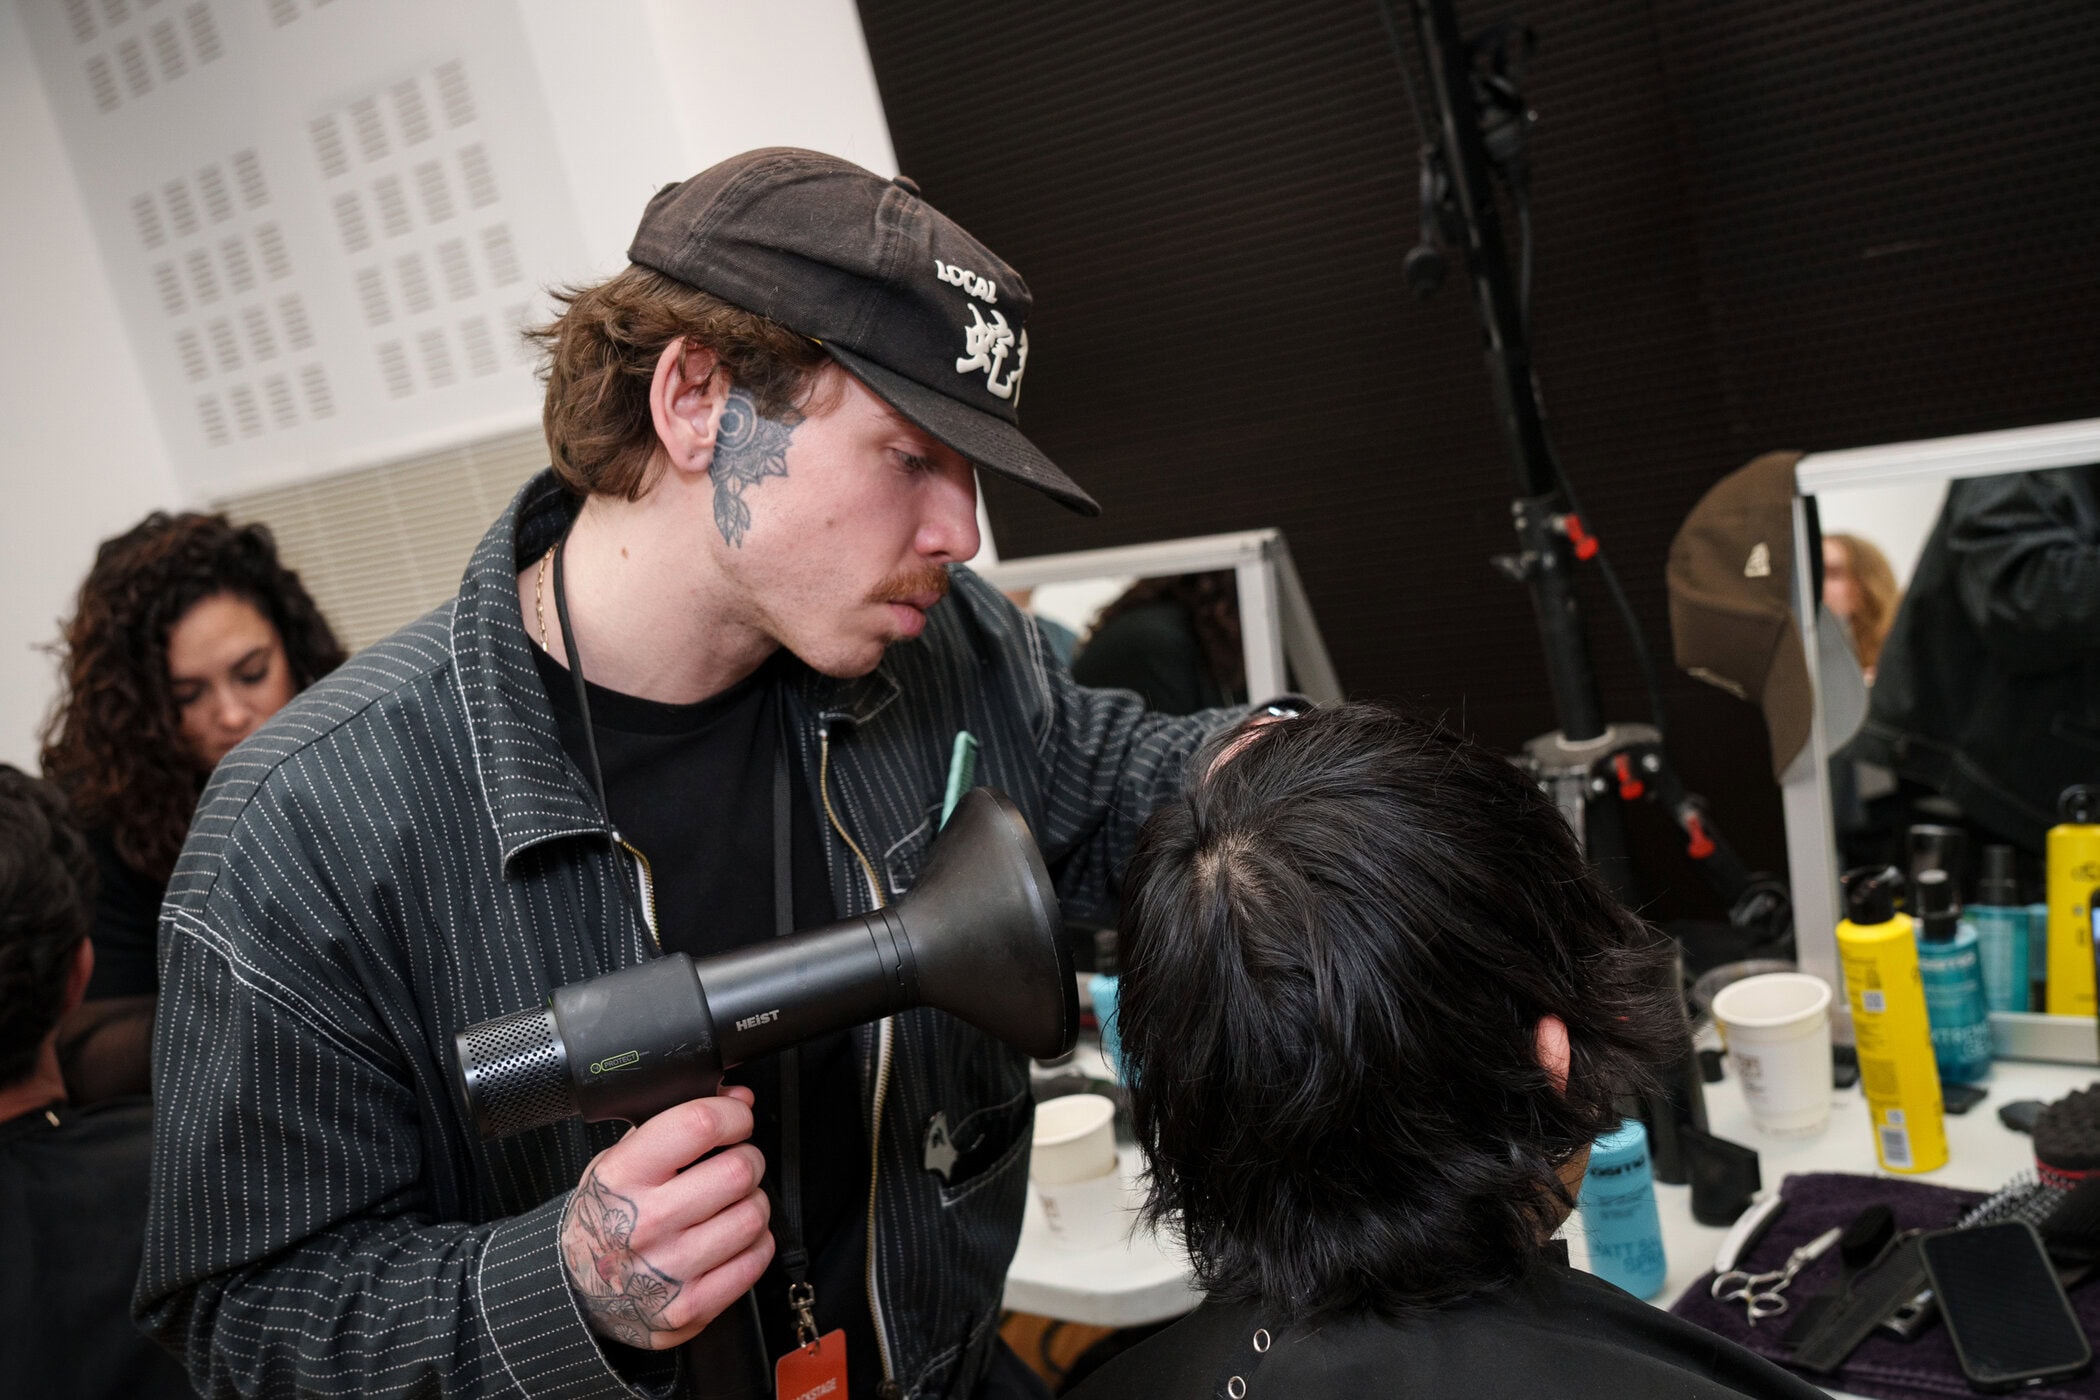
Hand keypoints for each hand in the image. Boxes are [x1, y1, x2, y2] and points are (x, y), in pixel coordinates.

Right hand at [559, 1087, 773, 1349]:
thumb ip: (675, 1126)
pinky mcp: (690, 1305)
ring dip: (753, 1203)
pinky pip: (754, 1261)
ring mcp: (669, 1269)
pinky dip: (755, 1244)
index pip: (698, 1126)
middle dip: (748, 1160)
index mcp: (624, 1177)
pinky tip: (733, 1239)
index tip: (736, 1120)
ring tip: (732, 1204)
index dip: (732, 1115)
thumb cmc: (606, 1216)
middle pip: (737, 1171)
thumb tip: (738, 1099)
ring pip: (753, 1216)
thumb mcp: (621, 1160)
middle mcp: (645, 1223)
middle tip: (736, 1164)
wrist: (577, 1289)